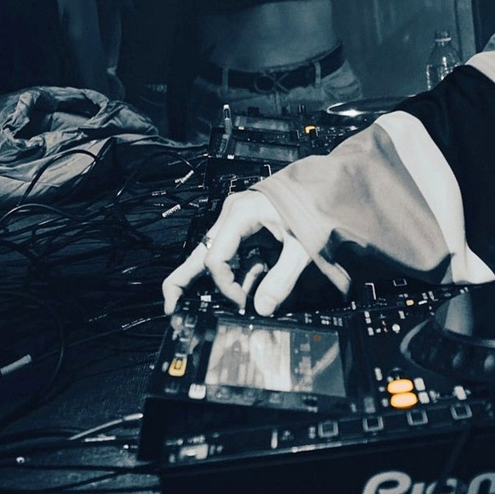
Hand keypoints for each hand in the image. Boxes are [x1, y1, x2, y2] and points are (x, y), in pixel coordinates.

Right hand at [161, 190, 313, 316]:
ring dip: (226, 279)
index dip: (226, 286)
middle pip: (199, 253)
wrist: (323, 185)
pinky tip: (255, 279)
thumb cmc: (312, 207)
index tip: (243, 302)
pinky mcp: (243, 227)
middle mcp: (230, 216)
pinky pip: (232, 253)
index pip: (216, 259)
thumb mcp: (301, 246)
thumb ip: (283, 279)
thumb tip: (263, 308)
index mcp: (240, 215)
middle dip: (183, 281)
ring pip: (214, 255)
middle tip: (171, 308)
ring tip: (241, 296)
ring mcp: (234, 221)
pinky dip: (239, 270)